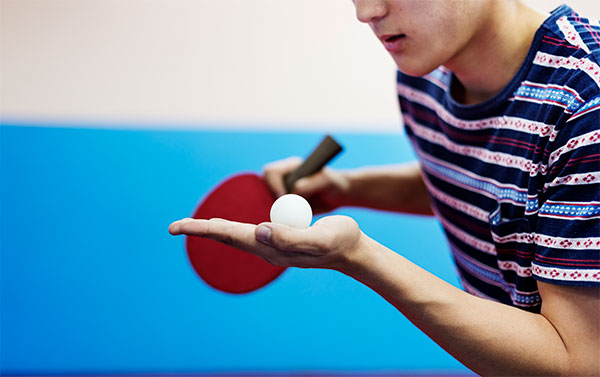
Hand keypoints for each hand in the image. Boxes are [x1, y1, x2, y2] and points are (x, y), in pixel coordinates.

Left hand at [168, 215, 368, 272]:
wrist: (353, 251)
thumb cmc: (340, 241)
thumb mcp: (319, 237)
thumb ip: (291, 236)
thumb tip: (259, 230)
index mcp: (271, 247)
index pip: (230, 235)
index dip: (204, 229)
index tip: (178, 226)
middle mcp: (267, 249)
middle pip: (227, 237)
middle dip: (201, 230)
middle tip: (173, 227)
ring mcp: (273, 245)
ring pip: (236, 236)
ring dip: (214, 230)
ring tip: (194, 227)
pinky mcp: (280, 239)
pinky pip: (249, 234)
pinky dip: (231, 228)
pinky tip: (227, 228)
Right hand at [262, 157, 349, 213]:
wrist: (339, 196)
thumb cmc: (335, 184)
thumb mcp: (327, 181)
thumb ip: (312, 183)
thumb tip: (295, 190)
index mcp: (290, 167)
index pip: (271, 172)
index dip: (274, 184)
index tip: (283, 196)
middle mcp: (283, 179)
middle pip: (263, 187)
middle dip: (267, 199)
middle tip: (278, 212)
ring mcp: (283, 193)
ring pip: (267, 201)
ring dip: (272, 211)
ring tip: (284, 220)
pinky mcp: (285, 206)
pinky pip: (275, 214)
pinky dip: (277, 220)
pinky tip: (286, 227)